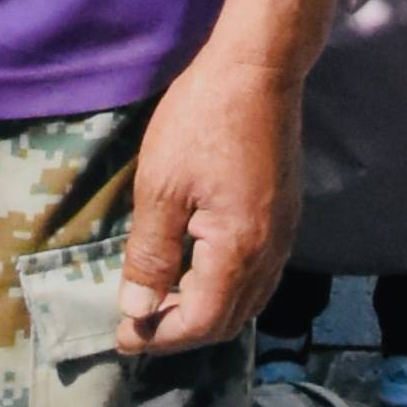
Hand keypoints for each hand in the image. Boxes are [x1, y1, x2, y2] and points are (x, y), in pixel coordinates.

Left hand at [114, 41, 298, 351]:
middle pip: (229, 321)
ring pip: (248, 301)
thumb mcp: (161, 186)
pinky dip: (226, 290)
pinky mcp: (285, 216)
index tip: (122, 336)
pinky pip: (259, 276)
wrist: (259, 69)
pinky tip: (198, 273)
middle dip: (182, 332)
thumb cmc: (203, 119)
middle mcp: (270, 253)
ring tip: (162, 305)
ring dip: (206, 313)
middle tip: (137, 326)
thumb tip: (137, 309)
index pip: (202, 322)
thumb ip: (151, 254)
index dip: (160, 337)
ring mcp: (283, 236)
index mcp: (238, 250)